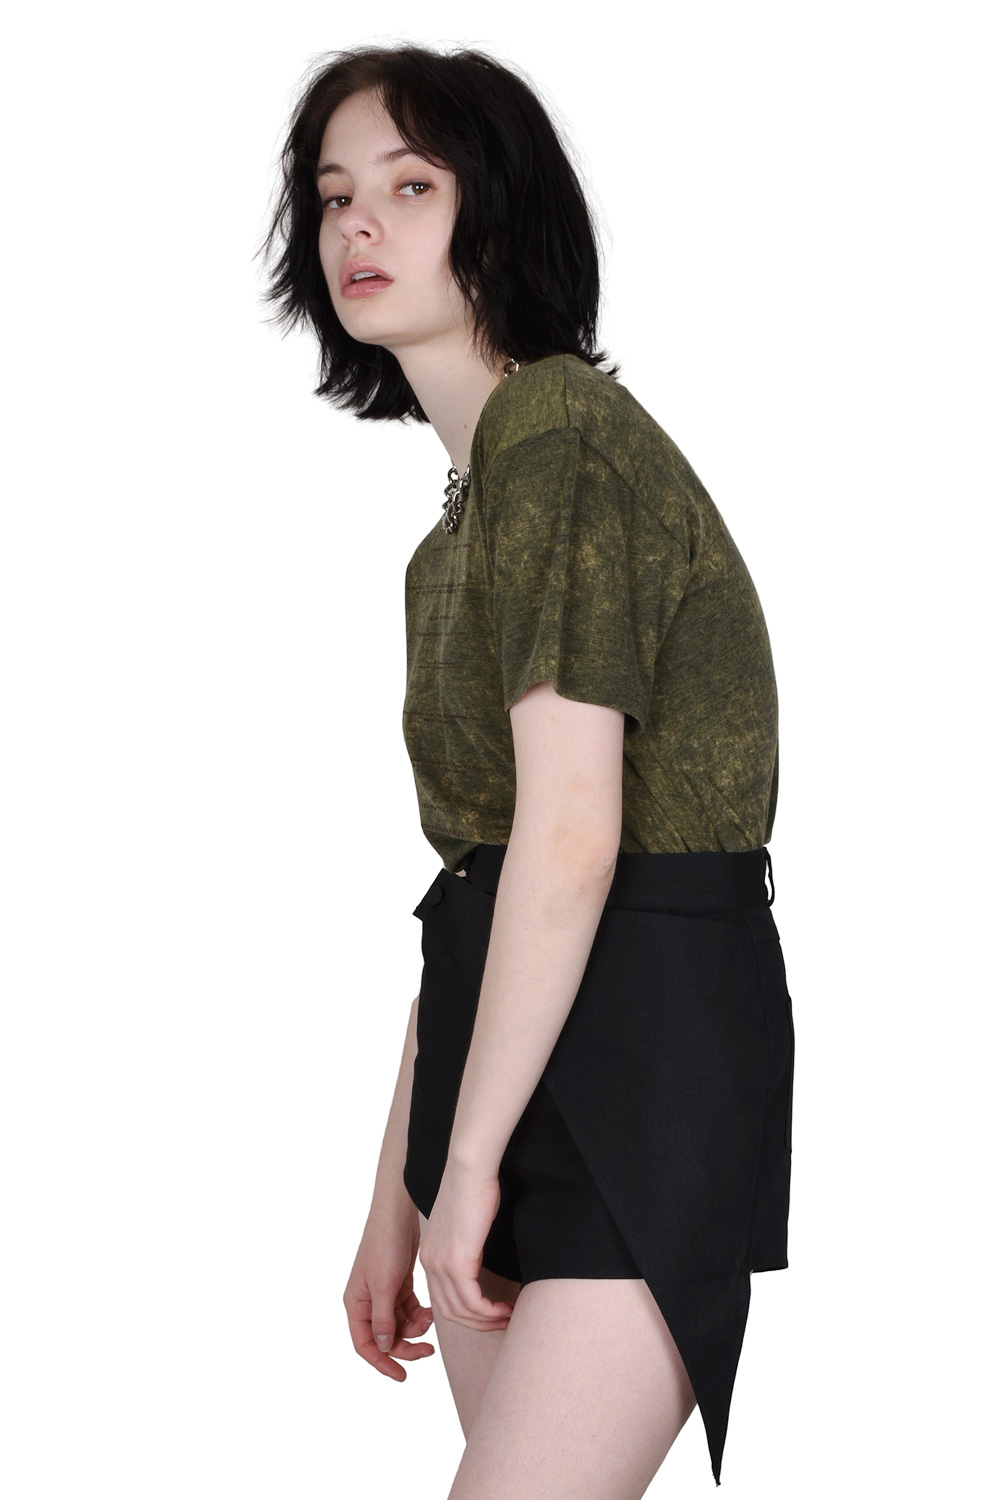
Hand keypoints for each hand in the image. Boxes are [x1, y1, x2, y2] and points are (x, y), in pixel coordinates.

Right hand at [344, 1201, 435, 1381]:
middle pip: (385, 1338)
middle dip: (406, 1346)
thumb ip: (383, 1318)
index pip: (365, 1344)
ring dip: (416, 1328)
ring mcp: (383, 1294)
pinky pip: (408, 1311)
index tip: (402, 1376)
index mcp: (355, 1303)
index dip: (382, 1363)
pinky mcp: (398, 1285)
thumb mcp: (383, 1284)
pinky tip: (430, 1311)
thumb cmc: (384, 1244)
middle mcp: (367, 1302)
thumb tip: (384, 1347)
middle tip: (429, 1351)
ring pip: (399, 1325)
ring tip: (430, 1319)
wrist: (397, 1213)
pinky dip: (419, 1314)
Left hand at [418, 1160, 514, 1331]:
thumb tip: (481, 1261)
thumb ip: (467, 1247)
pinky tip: (506, 1308)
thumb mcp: (465, 1225)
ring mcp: (440, 1265)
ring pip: (462, 1311)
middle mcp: (430, 1264)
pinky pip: (472, 1302)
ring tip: (510, 1316)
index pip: (444, 1300)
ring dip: (488, 1320)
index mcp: (430, 1256)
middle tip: (504, 1321)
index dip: (470, 1314)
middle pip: (450, 1312)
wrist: (469, 1168)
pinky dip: (490, 1311)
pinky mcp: (456, 1262)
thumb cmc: (474, 1189)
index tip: (493, 1313)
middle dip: (479, 1323)